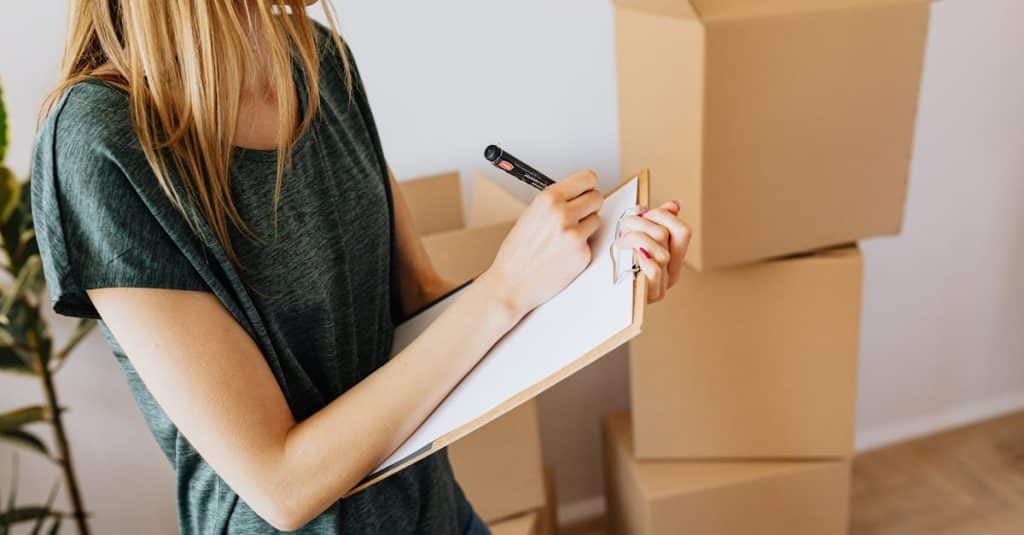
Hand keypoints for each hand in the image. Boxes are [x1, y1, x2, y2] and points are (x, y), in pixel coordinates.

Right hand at [479, 170, 603, 317]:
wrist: (511, 283)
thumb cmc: (516, 253)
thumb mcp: (530, 215)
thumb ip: (555, 203)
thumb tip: (577, 195)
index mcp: (548, 199)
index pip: (587, 178)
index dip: (588, 186)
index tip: (587, 190)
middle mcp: (562, 214)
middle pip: (597, 198)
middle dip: (589, 206)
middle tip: (578, 215)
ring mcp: (574, 235)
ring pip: (597, 220)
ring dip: (586, 227)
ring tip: (565, 238)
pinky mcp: (582, 254)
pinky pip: (591, 242)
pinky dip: (581, 247)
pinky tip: (563, 254)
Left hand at [613, 200, 690, 303]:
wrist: (602, 298)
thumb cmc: (618, 266)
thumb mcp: (636, 239)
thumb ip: (654, 223)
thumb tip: (674, 205)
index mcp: (673, 257)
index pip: (683, 231)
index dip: (663, 216)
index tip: (643, 213)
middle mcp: (672, 272)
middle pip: (665, 236)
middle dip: (641, 222)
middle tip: (624, 224)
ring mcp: (663, 285)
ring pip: (660, 251)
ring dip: (634, 239)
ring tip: (620, 241)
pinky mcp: (651, 295)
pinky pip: (654, 269)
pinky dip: (641, 258)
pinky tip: (628, 255)